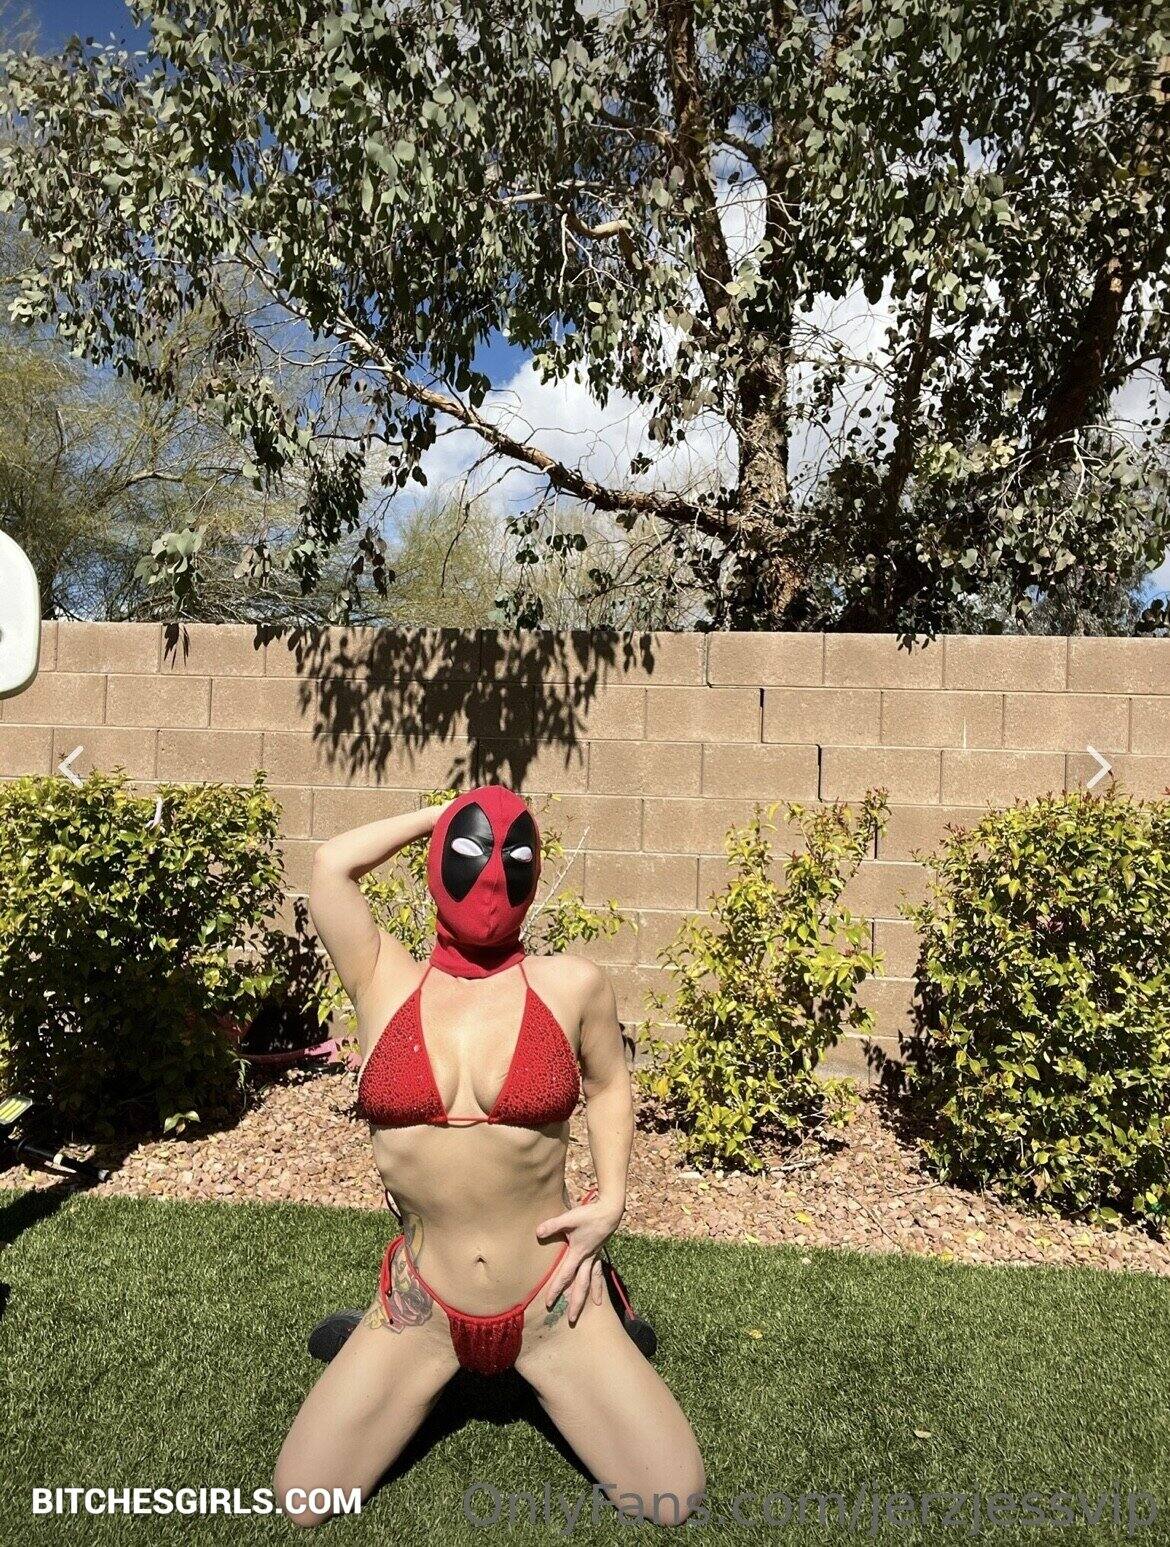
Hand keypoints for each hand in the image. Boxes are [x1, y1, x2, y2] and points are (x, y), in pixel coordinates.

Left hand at [536, 1194, 623, 1324]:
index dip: (556, 1289)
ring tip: (598, 1305)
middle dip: (577, 1302)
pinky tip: (601, 1282)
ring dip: (594, 1292)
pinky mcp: (599, 1251)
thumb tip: (537, 1233)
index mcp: (578, 1253)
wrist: (610, 1210)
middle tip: (572, 1319)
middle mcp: (588, 1258)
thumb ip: (553, 1225)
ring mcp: (595, 1256)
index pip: (565, 1275)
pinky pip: (600, 1269)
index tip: (548, 1303)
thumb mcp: (569, 1218)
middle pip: (582, 1285)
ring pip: (594, 1279)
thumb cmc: (589, 1214)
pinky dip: (601, 1278)